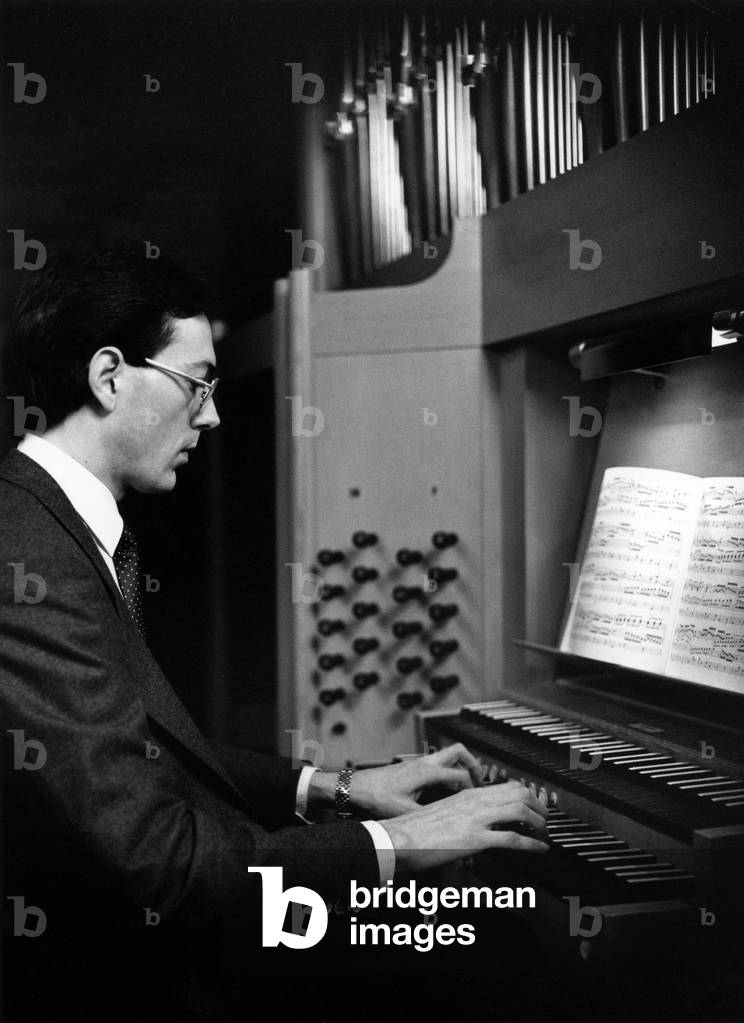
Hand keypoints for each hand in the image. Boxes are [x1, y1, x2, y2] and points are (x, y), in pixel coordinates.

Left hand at [350, 743, 483, 817]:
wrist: (356, 787)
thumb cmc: (375, 796)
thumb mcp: (404, 811)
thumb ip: (426, 816)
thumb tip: (443, 827)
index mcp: (426, 772)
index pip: (461, 774)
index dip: (474, 786)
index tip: (480, 798)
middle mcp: (424, 763)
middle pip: (458, 751)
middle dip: (473, 763)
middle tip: (480, 780)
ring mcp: (418, 763)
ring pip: (447, 754)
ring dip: (460, 765)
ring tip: (465, 783)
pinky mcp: (412, 767)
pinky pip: (437, 762)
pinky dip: (447, 770)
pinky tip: (445, 788)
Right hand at [379, 779, 549, 871]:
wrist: (396, 838)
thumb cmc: (412, 830)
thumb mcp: (441, 814)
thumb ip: (459, 815)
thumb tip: (470, 824)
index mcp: (466, 794)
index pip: (505, 786)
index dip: (526, 795)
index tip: (533, 804)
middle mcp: (474, 801)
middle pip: (519, 792)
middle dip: (538, 804)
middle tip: (545, 817)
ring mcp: (476, 819)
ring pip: (521, 810)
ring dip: (539, 822)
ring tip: (544, 832)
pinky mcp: (475, 839)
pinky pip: (513, 839)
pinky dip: (532, 844)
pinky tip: (539, 849)